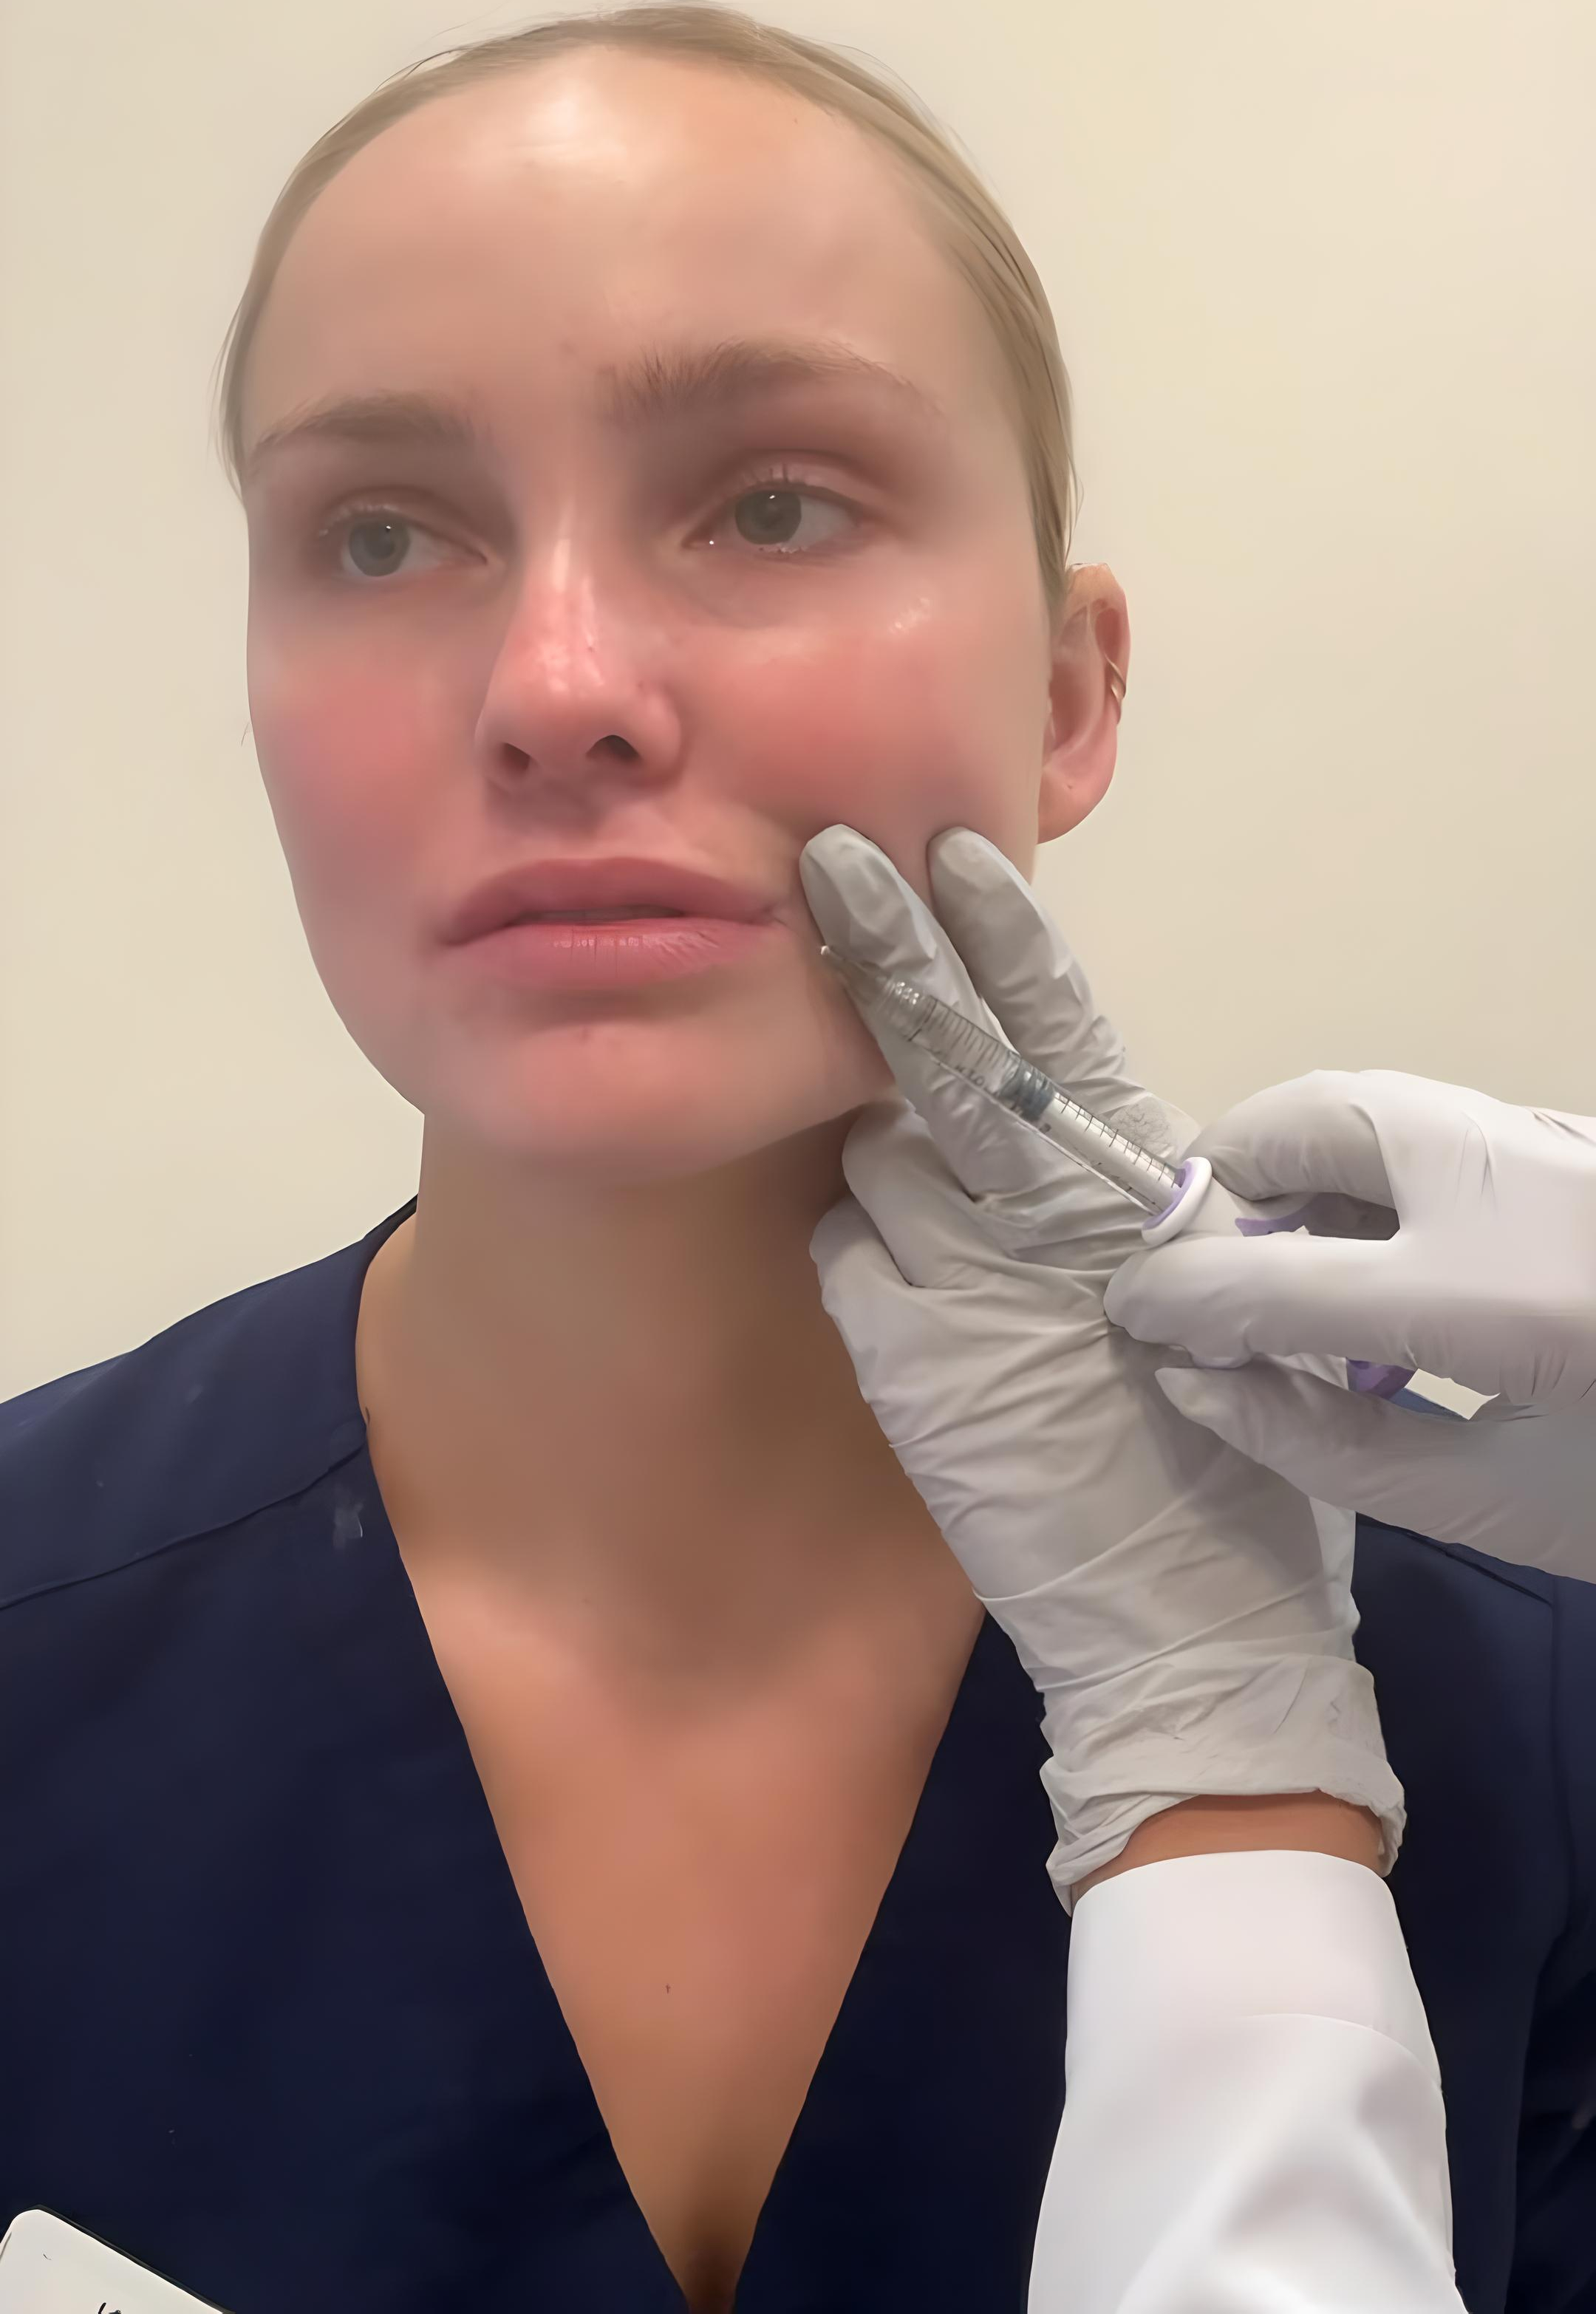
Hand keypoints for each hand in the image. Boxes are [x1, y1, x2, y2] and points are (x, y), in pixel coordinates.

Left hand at [798, 825, 1402, 1901]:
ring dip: (890, 1167)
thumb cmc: (1222, 1465)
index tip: (949, 854)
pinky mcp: (906, 1358)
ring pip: (878, 1160)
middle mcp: (1050, 1214)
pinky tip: (921, 1318)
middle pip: (944, 1052)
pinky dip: (870, 1267)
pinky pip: (852, 1261)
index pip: (1059, 1027)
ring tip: (938, 1235)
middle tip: (830, 863)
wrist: (1189, 1627)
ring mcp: (967, 1280)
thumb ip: (1120, 1196)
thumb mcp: (1204, 1289)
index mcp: (1142, 1188)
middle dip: (886, 946)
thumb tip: (1039, 1116)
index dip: (1002, 935)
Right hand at [1105, 1070, 1595, 1581]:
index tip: (1134, 1323)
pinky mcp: (1560, 1141)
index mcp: (1490, 1296)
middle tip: (1201, 1283)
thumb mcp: (1500, 1504)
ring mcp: (1543, 1144)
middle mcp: (1510, 1183)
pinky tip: (1379, 1273)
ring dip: (1294, 1175)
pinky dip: (1367, 1175)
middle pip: (1308, 1126)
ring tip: (1282, 1281)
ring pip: (1368, 1108)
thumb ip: (1331, 1444)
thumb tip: (1195, 1379)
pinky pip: (1427, 1125)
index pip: (1272, 1275)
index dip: (1180, 1294)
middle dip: (1227, 1192)